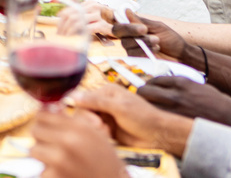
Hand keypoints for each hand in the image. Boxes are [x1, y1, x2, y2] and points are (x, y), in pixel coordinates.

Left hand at [29, 108, 127, 177]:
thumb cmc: (106, 162)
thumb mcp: (94, 135)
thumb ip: (70, 119)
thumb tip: (46, 106)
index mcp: (79, 127)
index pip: (43, 115)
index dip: (43, 119)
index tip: (45, 124)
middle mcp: (68, 141)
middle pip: (35, 130)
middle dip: (41, 137)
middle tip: (52, 144)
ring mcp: (59, 160)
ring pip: (34, 150)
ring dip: (43, 155)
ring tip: (58, 160)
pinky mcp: (54, 177)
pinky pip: (41, 170)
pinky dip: (49, 172)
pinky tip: (62, 173)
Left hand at [59, 1, 112, 36]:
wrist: (122, 26)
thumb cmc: (105, 22)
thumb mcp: (91, 16)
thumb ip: (79, 15)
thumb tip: (60, 15)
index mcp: (89, 3)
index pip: (69, 10)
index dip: (61, 21)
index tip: (58, 30)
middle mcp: (93, 6)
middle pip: (71, 16)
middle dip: (64, 28)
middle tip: (61, 38)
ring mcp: (99, 15)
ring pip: (77, 22)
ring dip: (70, 32)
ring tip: (67, 40)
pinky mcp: (103, 25)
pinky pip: (87, 29)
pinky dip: (79, 35)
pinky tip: (77, 39)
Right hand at [71, 83, 192, 156]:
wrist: (158, 135)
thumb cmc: (143, 117)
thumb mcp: (119, 107)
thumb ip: (96, 101)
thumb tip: (72, 96)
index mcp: (105, 92)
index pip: (82, 99)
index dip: (84, 111)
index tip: (94, 121)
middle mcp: (103, 103)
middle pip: (82, 112)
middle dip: (90, 122)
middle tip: (102, 128)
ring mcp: (105, 117)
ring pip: (87, 124)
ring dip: (95, 130)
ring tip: (108, 133)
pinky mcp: (107, 130)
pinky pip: (94, 133)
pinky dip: (99, 136)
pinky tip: (110, 138)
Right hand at [109, 10, 187, 61]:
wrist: (180, 55)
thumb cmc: (171, 39)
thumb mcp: (158, 27)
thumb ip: (141, 21)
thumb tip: (126, 11)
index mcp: (134, 27)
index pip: (119, 23)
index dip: (119, 21)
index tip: (131, 22)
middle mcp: (130, 38)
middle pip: (119, 33)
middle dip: (132, 30)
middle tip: (146, 30)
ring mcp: (132, 49)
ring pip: (126, 43)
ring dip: (142, 41)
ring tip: (157, 41)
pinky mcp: (137, 60)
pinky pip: (133, 54)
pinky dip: (143, 51)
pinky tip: (155, 49)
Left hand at [137, 77, 230, 127]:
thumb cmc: (218, 103)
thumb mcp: (200, 87)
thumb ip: (183, 86)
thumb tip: (168, 87)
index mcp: (182, 82)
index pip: (156, 80)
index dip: (150, 84)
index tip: (149, 88)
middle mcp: (176, 94)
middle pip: (145, 91)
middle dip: (142, 95)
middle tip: (143, 99)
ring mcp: (175, 109)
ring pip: (148, 105)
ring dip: (145, 107)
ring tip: (146, 110)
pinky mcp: (176, 122)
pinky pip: (158, 118)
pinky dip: (154, 118)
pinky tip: (155, 120)